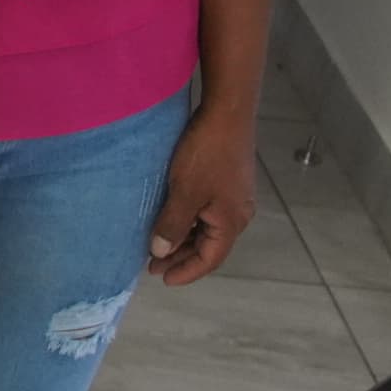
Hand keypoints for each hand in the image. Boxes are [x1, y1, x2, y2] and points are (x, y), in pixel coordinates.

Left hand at [146, 109, 257, 283]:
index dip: (186, 272)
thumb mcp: (185, 192)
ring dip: (183, 238)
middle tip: (152, 264)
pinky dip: (189, 221)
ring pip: (207, 228)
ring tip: (158, 244)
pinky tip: (171, 217)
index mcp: (231, 222)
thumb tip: (161, 252)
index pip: (210, 259)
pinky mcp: (228, 180)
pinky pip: (207, 211)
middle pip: (209, 246)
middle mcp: (238, 213)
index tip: (162, 278)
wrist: (227, 111)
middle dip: (181, 257)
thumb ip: (172, 225)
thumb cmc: (206, 153)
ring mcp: (234, 196)